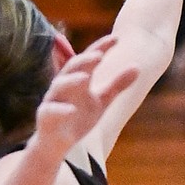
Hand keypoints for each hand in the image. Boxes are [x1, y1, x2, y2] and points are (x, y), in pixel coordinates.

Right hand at [30, 36, 139, 160]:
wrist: (57, 145)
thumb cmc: (78, 119)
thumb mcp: (101, 101)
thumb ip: (117, 85)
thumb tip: (138, 67)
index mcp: (78, 79)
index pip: (89, 58)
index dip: (101, 47)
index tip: (116, 39)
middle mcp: (64, 86)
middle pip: (72, 68)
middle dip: (85, 60)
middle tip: (99, 55)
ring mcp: (53, 101)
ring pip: (58, 86)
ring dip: (71, 80)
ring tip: (85, 77)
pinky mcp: (46, 119)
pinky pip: (50, 112)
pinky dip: (60, 110)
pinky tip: (71, 110)